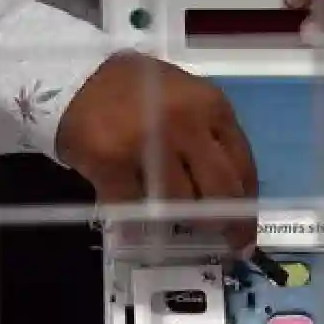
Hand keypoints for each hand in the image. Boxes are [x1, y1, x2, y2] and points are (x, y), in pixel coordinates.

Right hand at [57, 52, 258, 249]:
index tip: (245, 229)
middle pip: (220, 190)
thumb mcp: (188, 100)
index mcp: (211, 106)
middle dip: (226, 223)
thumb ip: (211, 139)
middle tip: (225, 242)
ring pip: (180, 203)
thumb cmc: (138, 94)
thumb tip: (233, 195)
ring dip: (178, 217)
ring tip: (169, 216)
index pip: (243, 166)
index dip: (247, 204)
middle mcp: (185, 122)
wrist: (76, 80)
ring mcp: (148, 142)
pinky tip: (136, 218)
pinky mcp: (112, 163)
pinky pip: (135, 207)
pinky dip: (137, 220)